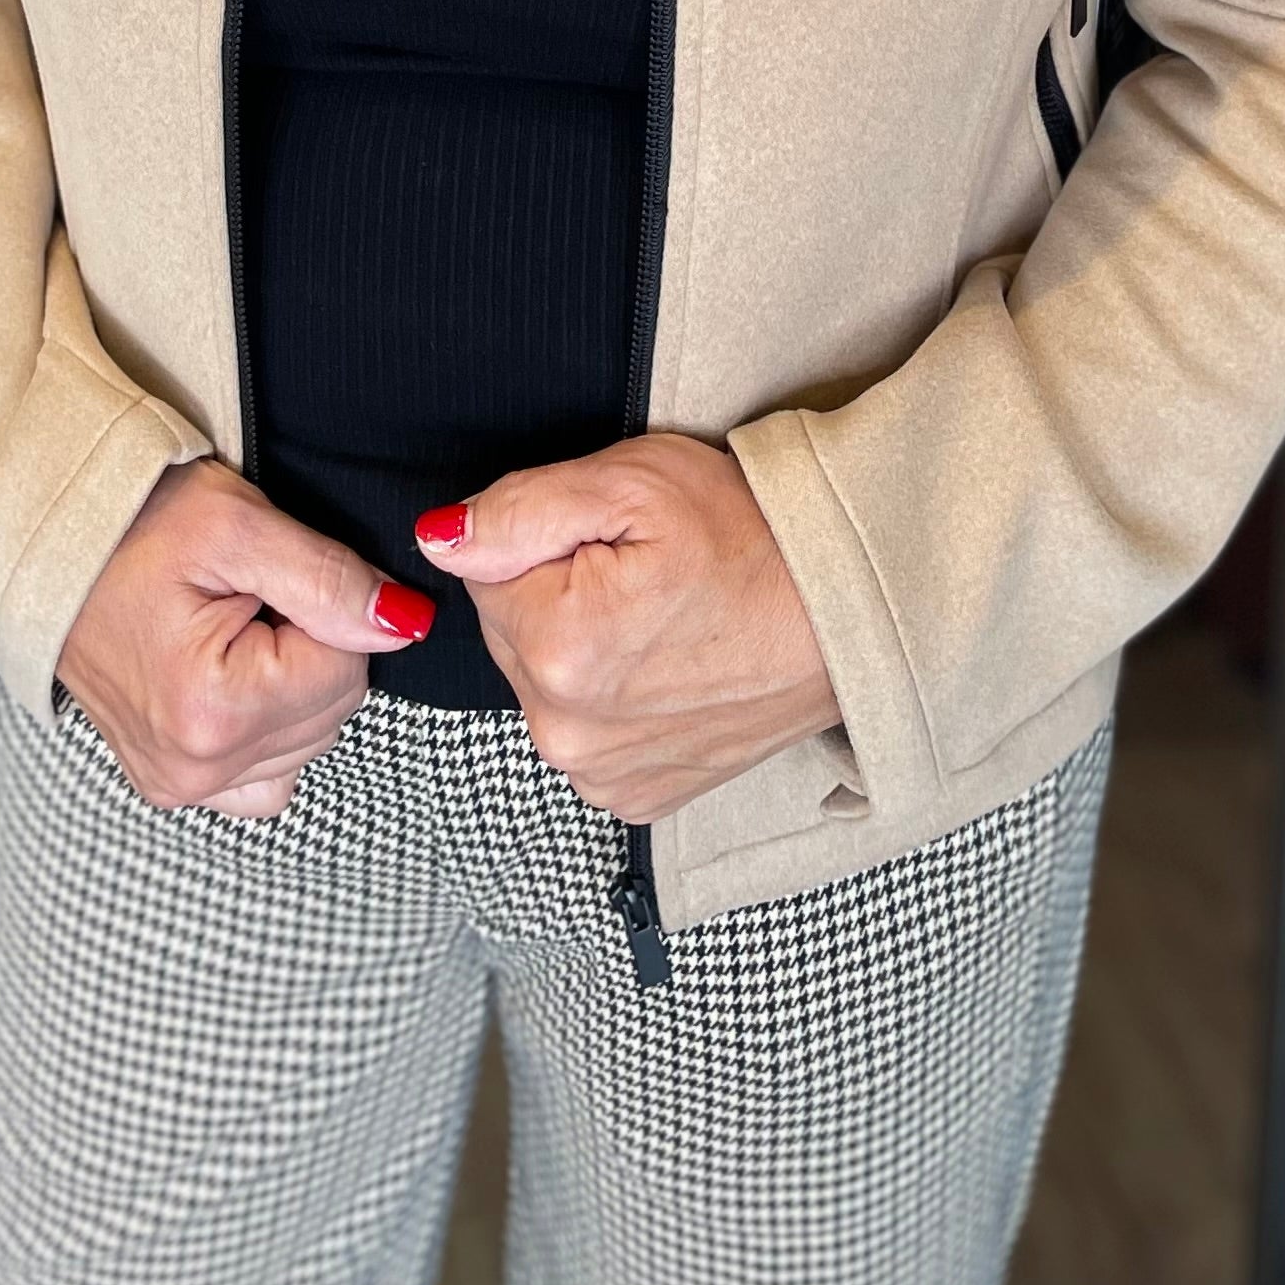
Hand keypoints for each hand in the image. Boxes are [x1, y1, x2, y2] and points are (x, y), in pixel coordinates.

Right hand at [59, 461, 433, 816]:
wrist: (50, 541)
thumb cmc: (134, 521)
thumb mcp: (236, 524)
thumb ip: (328, 579)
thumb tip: (405, 625)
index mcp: (212, 711)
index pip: (348, 665)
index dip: (325, 605)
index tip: (265, 576)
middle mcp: (195, 770)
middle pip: (332, 710)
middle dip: (311, 645)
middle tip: (242, 598)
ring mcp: (179, 785)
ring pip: (308, 741)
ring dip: (291, 682)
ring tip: (228, 628)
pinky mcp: (170, 784)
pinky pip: (266, 777)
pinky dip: (268, 727)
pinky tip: (231, 676)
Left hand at [420, 436, 841, 821]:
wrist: (847, 613)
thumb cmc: (750, 536)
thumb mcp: (631, 484)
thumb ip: (517, 510)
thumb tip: (437, 537)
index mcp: (555, 649)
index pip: (485, 574)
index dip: (545, 542)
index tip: (614, 542)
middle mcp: (567, 734)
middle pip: (512, 635)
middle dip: (558, 596)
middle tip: (643, 574)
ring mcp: (603, 777)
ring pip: (546, 686)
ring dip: (584, 651)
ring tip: (665, 620)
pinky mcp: (635, 800)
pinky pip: (587, 733)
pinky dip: (615, 701)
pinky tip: (672, 670)